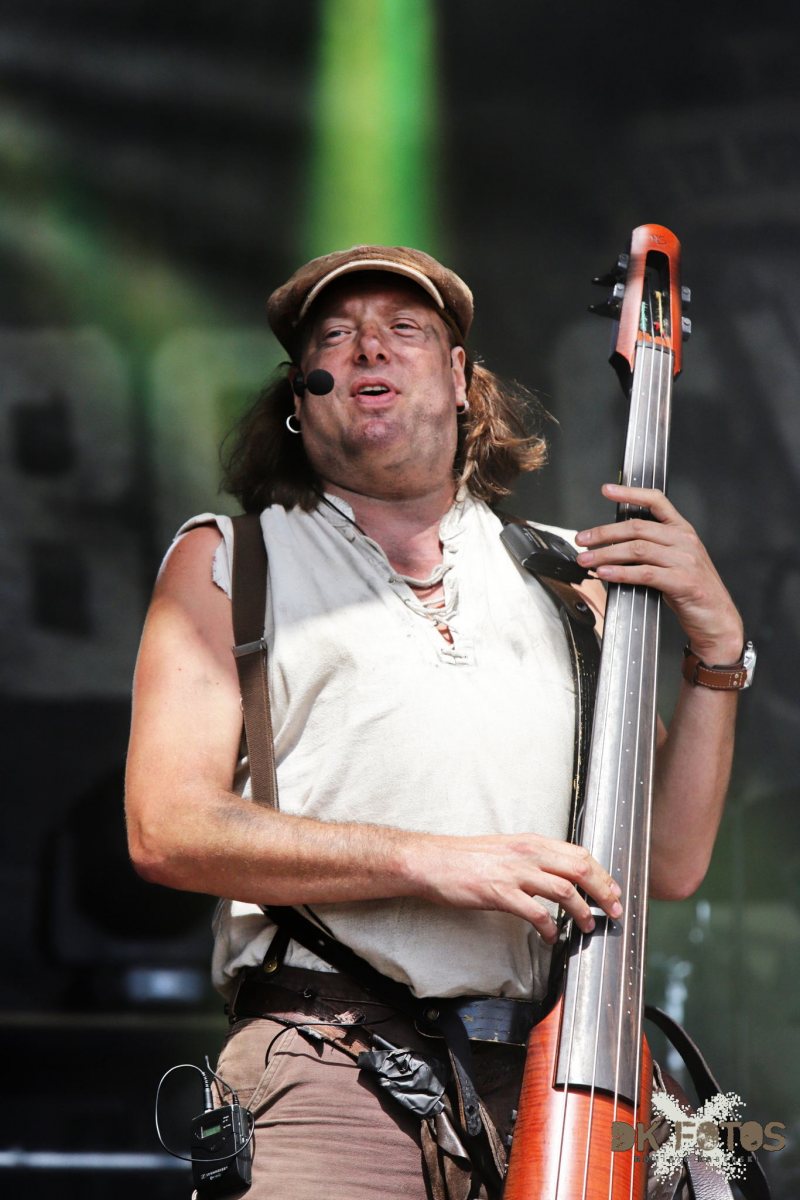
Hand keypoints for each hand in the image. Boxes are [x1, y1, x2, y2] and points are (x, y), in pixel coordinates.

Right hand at [419, 832, 622, 944]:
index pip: (579, 853)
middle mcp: (527, 853)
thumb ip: (532, 859)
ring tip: (586, 927)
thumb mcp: (506, 849)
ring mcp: (514, 872)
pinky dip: (550, 928)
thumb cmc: (464, 858)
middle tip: (613, 911)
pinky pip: (536, 913)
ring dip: (582, 912)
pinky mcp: (500, 892)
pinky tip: (551, 937)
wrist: (431, 861)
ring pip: (564, 890)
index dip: (602, 874)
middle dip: (603, 891)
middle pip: (580, 868)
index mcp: (531, 841)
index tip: (613, 891)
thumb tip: (557, 875)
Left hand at [574, 483, 743, 664]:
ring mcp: (685, 560)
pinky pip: (645, 573)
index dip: (630, 493)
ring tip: (586, 559)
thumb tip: (612, 547)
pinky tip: (605, 574)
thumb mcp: (674, 562)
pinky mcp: (683, 581)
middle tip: (582, 539)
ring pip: (637, 549)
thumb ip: (651, 550)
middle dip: (604, 533)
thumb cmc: (692, 592)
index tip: (607, 490)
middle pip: (637, 527)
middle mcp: (685, 540)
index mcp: (682, 530)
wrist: (717, 620)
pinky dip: (620, 573)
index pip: (656, 501)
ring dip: (606, 554)